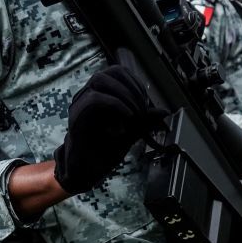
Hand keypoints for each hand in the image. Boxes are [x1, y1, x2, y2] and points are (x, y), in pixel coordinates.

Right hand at [52, 64, 162, 193]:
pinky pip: (95, 99)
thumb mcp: (132, 133)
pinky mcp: (77, 116)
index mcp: (100, 95)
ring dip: (124, 94)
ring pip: (100, 79)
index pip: (119, 72)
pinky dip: (116, 104)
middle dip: (133, 87)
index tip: (146, 102)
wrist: (86, 171)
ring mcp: (80, 103)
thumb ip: (145, 121)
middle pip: (111, 71)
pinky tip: (127, 118)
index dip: (136, 82)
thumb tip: (164, 111)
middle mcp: (88, 94)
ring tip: (134, 114)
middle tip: (142, 109)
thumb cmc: (105, 151)